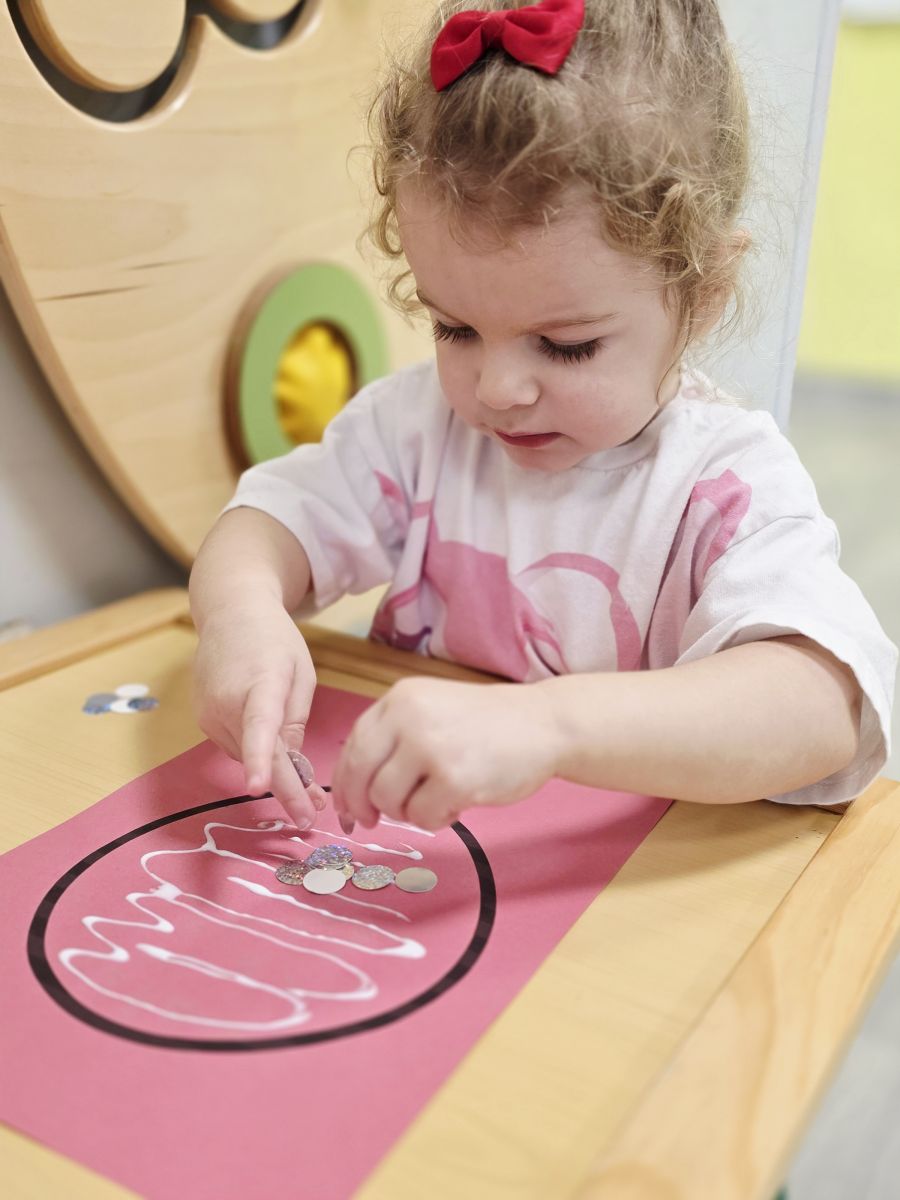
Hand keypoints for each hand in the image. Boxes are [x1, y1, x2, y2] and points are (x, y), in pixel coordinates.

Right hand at [192, 600, 326, 828]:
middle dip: (286, 789)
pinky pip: (236, 745)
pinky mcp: (202, 719)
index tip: (258, 788)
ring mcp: (209, 712)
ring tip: (305, 788)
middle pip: (260, 755)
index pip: (259, 725)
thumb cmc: (274, 639)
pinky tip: (272, 750)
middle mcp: (227, 701)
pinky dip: (256, 754)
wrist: (229, 612)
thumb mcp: (301, 674)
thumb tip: (290, 764)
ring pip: (248, 755)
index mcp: (261, 682)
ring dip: (274, 773)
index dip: (258, 759)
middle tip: (309, 816)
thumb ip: (296, 720)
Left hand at [330, 677, 561, 831]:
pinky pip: (421, 817)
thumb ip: (395, 736)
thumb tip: (354, 787)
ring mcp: (430, 748)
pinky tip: (457, 804)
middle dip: (361, 805)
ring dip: (407, 811)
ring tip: (436, 800)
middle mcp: (409, 718)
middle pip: (361, 775)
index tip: (346, 806)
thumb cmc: (489, 722)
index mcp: (400, 699)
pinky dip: (435, 820)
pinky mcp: (454, 780)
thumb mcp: (433, 709)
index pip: (353, 745)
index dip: (344, 782)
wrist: (544, 724)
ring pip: (387, 800)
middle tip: (371, 820)